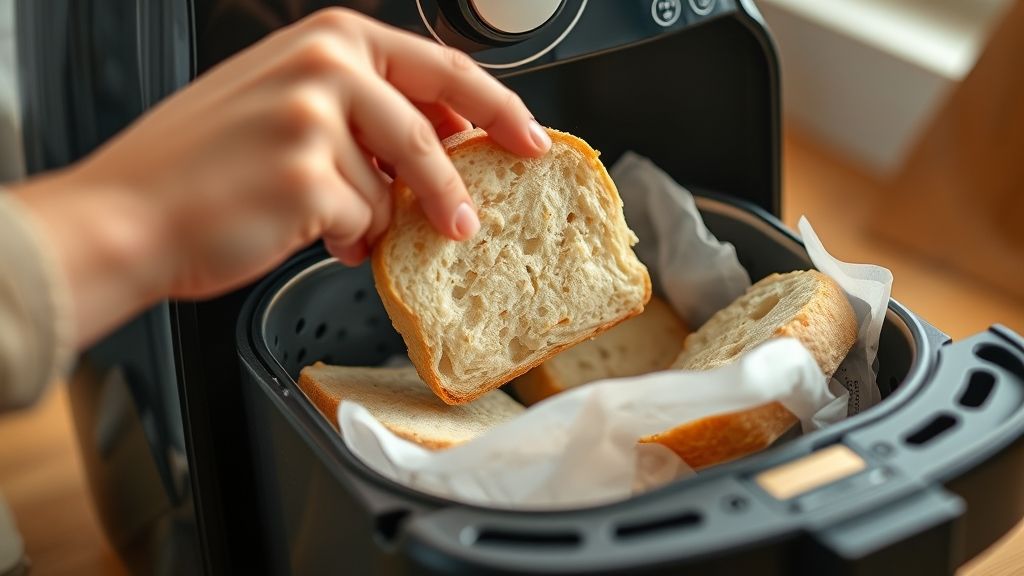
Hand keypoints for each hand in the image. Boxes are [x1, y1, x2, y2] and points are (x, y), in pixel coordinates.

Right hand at [12, 8, 549, 346]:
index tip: (527, 138)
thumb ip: (361, 116)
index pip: (440, 68)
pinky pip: (364, 221)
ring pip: (394, 186)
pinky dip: (348, 239)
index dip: (496, 107)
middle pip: (431, 129)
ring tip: (349, 231)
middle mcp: (325, 65)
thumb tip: (435, 153)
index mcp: (327, 39)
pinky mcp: (309, 175)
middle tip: (469, 220)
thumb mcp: (283, 107)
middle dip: (459, 182)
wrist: (127, 215)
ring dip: (380, 219)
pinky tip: (314, 235)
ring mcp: (316, 117)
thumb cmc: (200, 167)